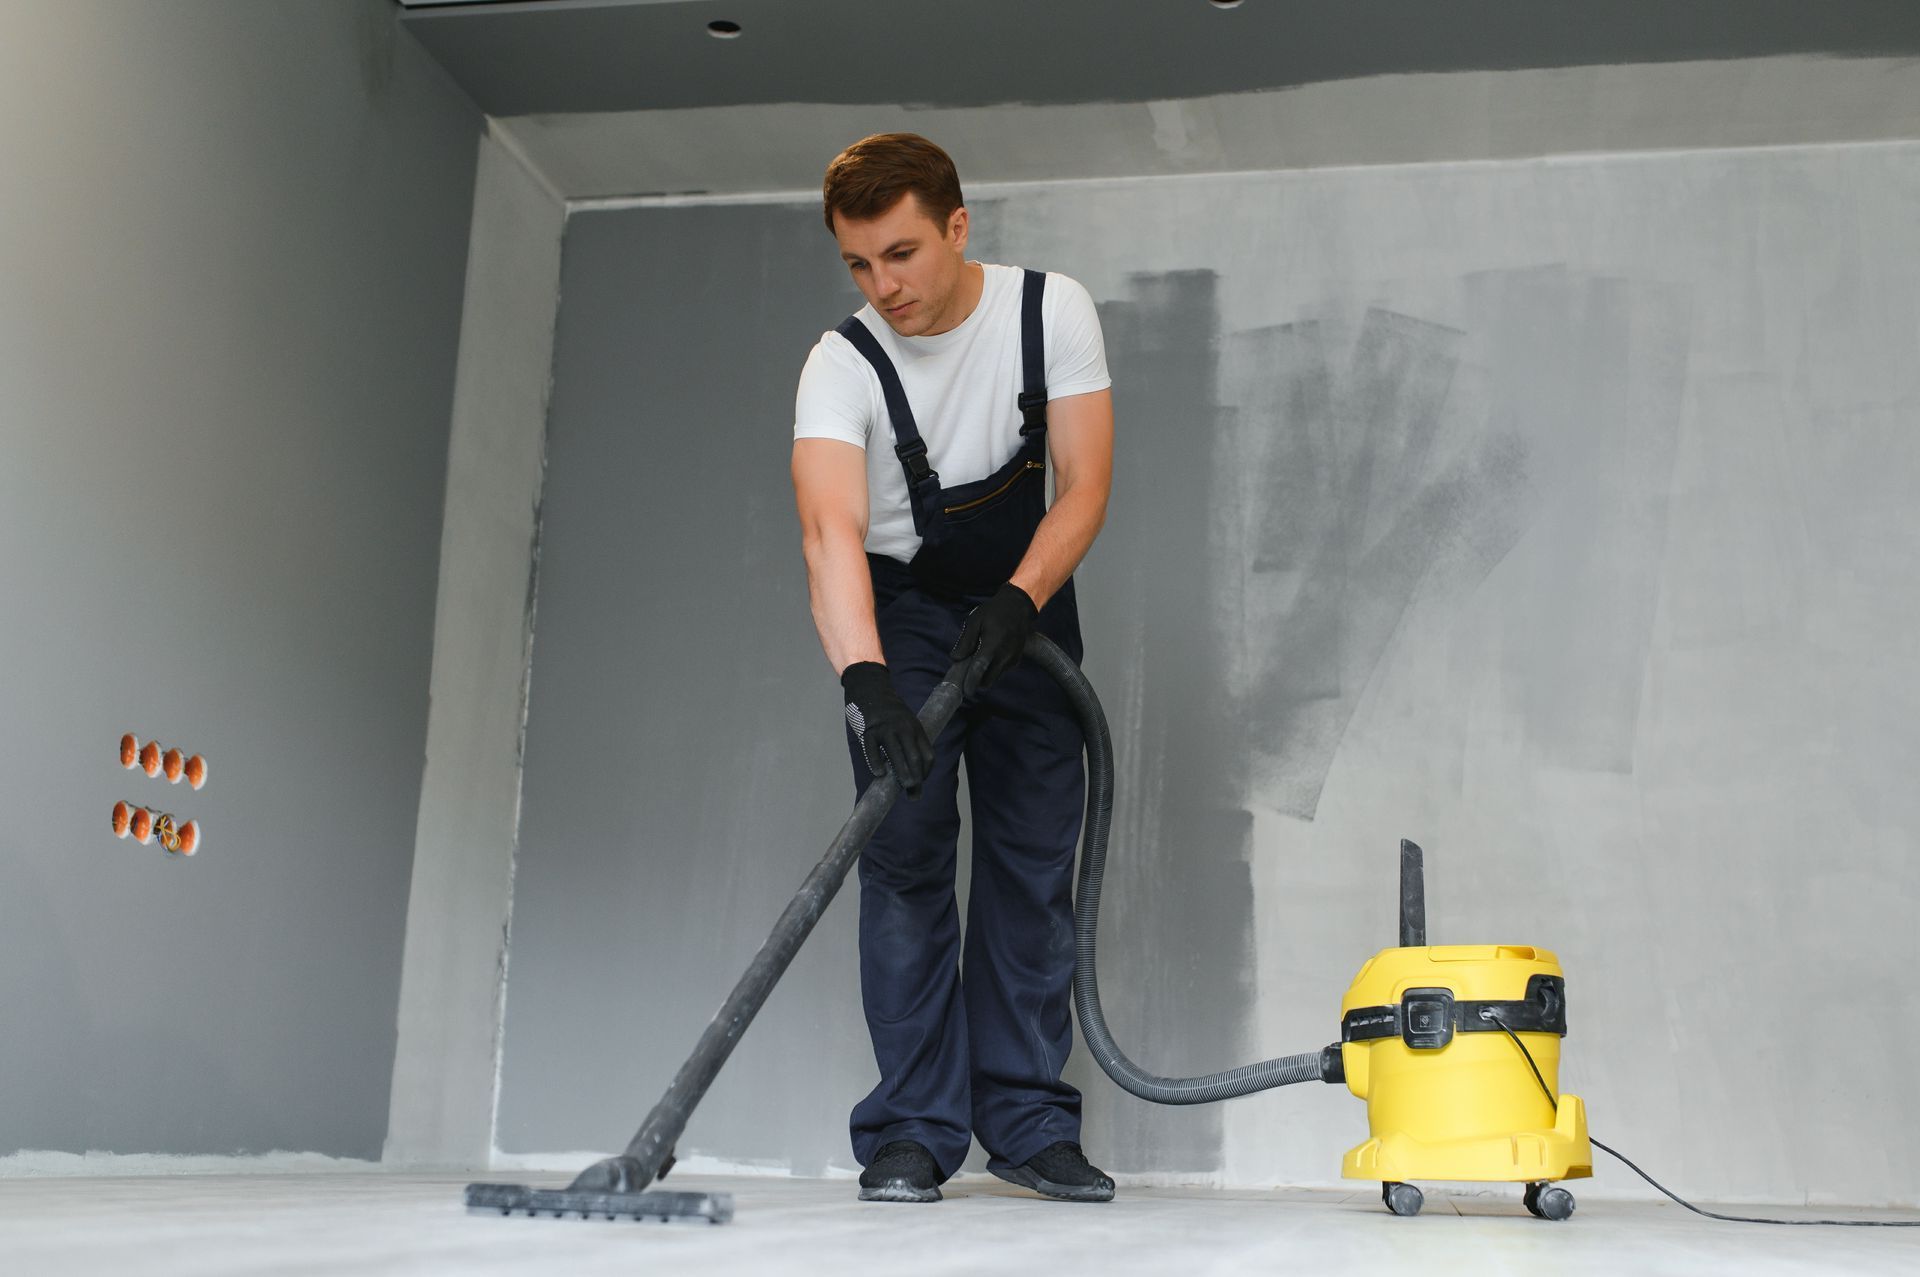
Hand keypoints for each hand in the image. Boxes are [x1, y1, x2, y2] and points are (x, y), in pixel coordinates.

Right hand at [840, 662, 933, 797]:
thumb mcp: (906, 721)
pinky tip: (879, 774)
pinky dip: (876, 764)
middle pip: (914, 758)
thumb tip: (912, 769)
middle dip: (916, 779)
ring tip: (903, 788)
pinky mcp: (869, 730)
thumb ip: (910, 741)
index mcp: (915, 727)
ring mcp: (886, 729)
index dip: (926, 772)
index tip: (921, 782)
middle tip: (914, 794)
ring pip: (897, 756)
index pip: (928, 754)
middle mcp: (903, 728)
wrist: (870, 688)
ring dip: (902, 775)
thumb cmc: (889, 711)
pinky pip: (873, 751)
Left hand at [950, 583, 1036, 697]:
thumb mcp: (975, 621)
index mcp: (992, 644)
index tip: (965, 690)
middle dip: (977, 681)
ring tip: (980, 656)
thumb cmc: (994, 612)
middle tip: (967, 672)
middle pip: (988, 680)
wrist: (1019, 607)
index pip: (980, 669)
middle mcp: (1005, 655)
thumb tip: (955, 658)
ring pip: (995, 676)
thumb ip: (965, 641)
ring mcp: (1013, 658)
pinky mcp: (1016, 659)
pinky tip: (991, 654)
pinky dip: (994, 667)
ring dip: (986, 673)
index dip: (971, 681)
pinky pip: (1002, 670)